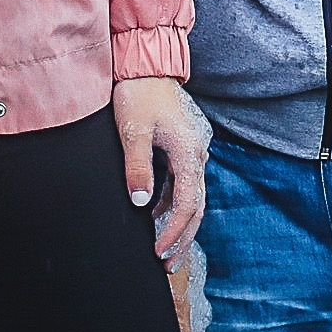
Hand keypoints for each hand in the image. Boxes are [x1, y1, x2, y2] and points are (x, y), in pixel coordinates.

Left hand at [113, 76, 209, 269]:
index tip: (160, 253)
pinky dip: (173, 205)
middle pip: (197, 206)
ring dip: (180, 225)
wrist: (147, 66)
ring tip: (164, 250)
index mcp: (188, 152)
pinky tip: (156, 216)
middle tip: (167, 265)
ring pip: (193, 197)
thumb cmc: (139, 95)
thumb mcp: (133, 131)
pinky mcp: (183, 149)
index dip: (175, 232)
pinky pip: (184, 184)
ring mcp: (192, 152)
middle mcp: (197, 154)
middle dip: (184, 238)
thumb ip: (138, 167)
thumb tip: (141, 203)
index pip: (187, 203)